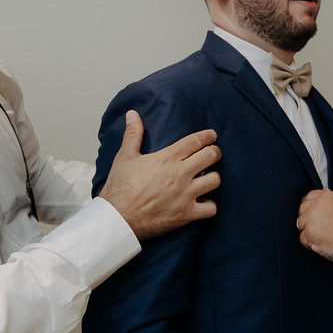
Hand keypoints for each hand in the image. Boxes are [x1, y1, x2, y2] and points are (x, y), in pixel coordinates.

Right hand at [99, 111, 220, 238]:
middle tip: (213, 153)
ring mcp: (186, 195)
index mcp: (167, 158)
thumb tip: (132, 114)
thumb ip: (133, 134)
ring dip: (212, 177)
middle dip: (214, 152)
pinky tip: (203, 201)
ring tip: (207, 177)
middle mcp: (180, 174)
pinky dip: (209, 205)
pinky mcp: (186, 214)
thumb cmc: (120, 188)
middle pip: (211, 156)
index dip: (207, 136)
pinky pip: (211, 208)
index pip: (196, 141)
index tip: (212, 135)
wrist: (118, 218)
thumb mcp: (125, 156)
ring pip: (214, 180)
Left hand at [297, 190, 332, 259]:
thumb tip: (325, 192)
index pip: (310, 196)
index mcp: (325, 197)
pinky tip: (321, 243)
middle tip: (318, 226)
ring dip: (309, 230)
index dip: (312, 206)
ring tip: (322, 236)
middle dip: (308, 218)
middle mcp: (316, 206)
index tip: (313, 212)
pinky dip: (310, 243)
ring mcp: (311, 220)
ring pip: (301, 224)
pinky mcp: (309, 234)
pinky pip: (303, 238)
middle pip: (303, 209)